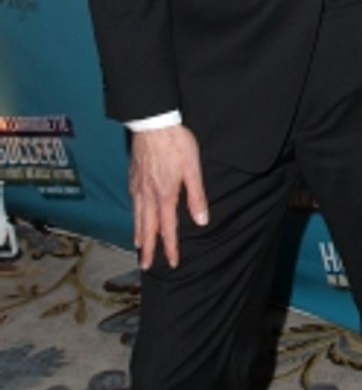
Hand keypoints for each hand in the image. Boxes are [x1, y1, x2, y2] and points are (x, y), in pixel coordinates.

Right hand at [129, 125, 207, 269]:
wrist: (153, 123)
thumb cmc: (175, 143)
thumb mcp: (193, 169)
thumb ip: (197, 197)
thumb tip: (201, 220)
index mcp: (165, 195)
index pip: (167, 228)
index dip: (170, 247)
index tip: (172, 263)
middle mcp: (148, 194)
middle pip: (147, 228)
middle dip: (148, 249)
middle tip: (145, 266)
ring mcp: (138, 186)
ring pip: (137, 216)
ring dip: (138, 234)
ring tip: (138, 246)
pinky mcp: (133, 176)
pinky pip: (132, 202)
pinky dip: (133, 215)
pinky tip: (135, 216)